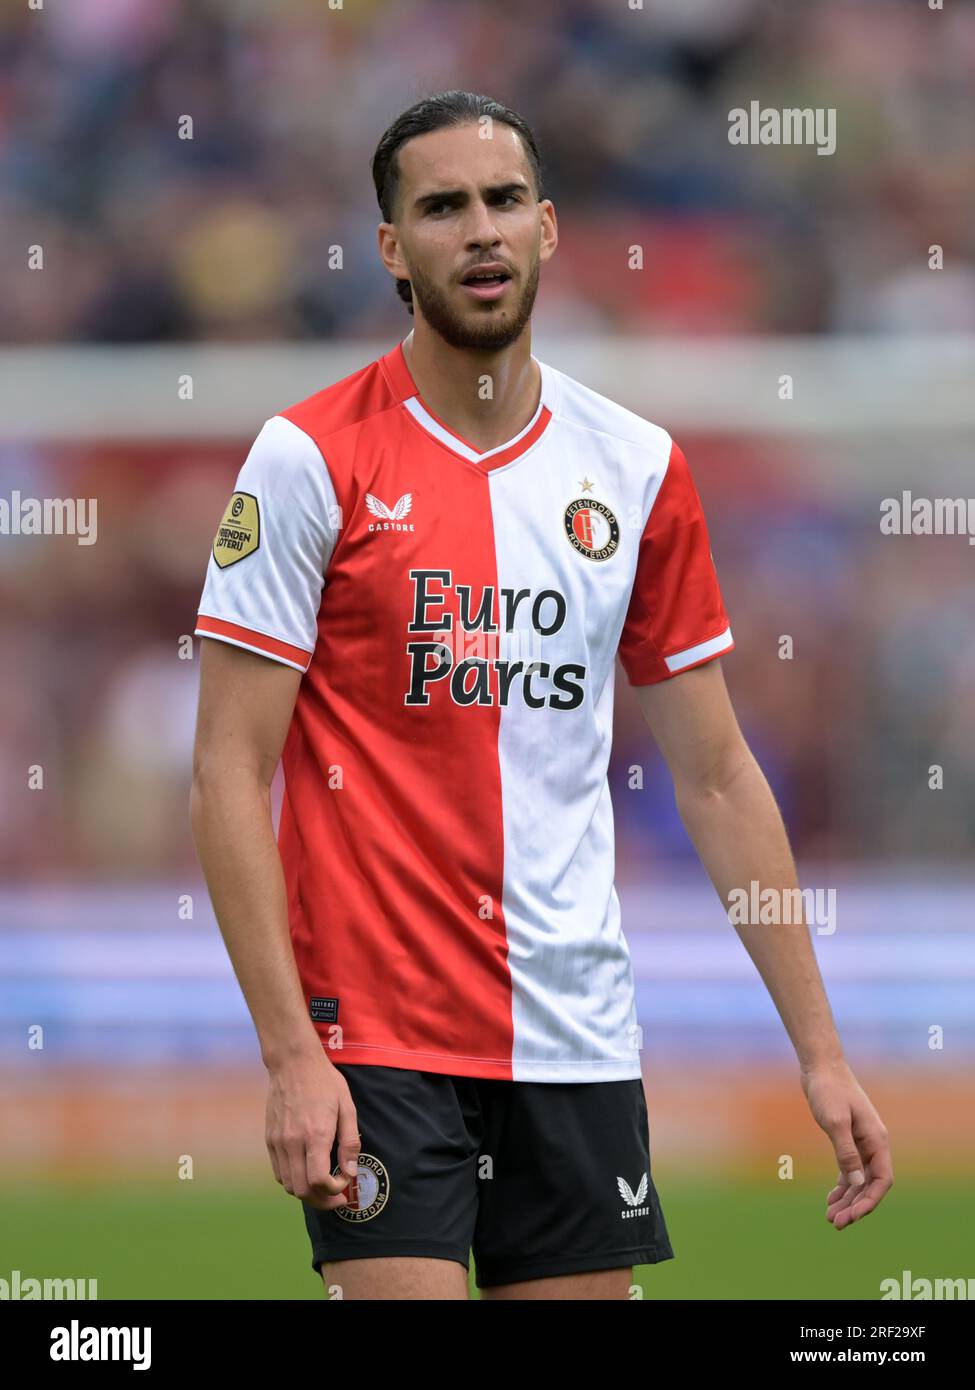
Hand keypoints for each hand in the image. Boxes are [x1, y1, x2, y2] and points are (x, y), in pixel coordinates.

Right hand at [265, 1047, 360, 1210]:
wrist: (293, 1063)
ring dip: (306, 1193)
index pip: (319, 1181)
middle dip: (322, 1201)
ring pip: (288, 1185)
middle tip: (337, 1198)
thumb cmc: (324, 1082)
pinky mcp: (269, 1139)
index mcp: (315, 1134)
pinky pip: (278, 1172)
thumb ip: (350, 1142)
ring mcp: (278, 1142)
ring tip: (323, 1189)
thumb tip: (351, 1173)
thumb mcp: (347, 1107)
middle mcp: (293, 1142)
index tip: (345, 1184)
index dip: (334, 1191)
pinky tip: (306, 1173)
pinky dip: (293, 1181)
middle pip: (302, 1190)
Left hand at [799, 1058, 893, 1229]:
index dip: (869, 1201)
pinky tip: (831, 1197)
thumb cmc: (829, 1091)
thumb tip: (856, 1183)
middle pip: (870, 1184)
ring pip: (859, 1179)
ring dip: (847, 1199)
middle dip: (855, 1206)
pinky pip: (850, 1169)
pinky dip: (842, 1184)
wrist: (821, 1068)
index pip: (882, 1180)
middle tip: (835, 1223)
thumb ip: (846, 1153)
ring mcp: (861, 1141)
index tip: (852, 1217)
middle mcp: (873, 1143)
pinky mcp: (848, 1138)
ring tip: (831, 1217)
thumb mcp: (835, 1122)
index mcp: (876, 1140)